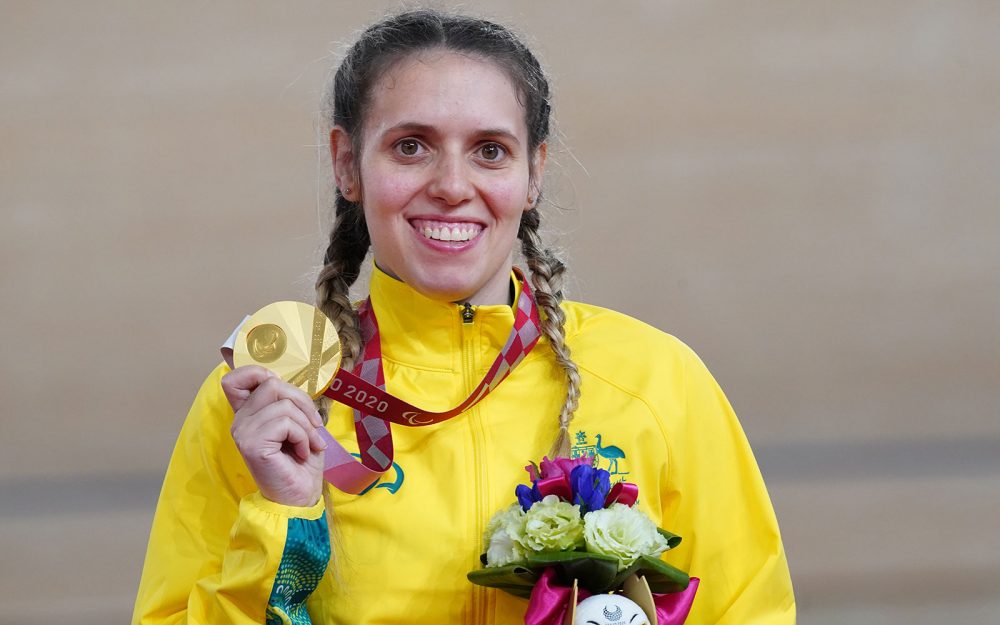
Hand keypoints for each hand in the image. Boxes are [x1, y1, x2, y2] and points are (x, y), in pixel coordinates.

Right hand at [222, 366, 327, 506]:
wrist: (300, 497)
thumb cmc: (301, 461)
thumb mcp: (298, 423)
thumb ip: (288, 402)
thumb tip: (293, 384)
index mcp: (248, 413)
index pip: (234, 378)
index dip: (258, 372)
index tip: (284, 392)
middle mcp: (239, 421)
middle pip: (271, 383)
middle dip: (302, 402)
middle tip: (314, 427)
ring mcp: (243, 432)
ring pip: (283, 404)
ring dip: (306, 425)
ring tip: (310, 444)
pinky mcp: (252, 444)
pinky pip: (286, 423)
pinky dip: (303, 437)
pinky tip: (302, 453)